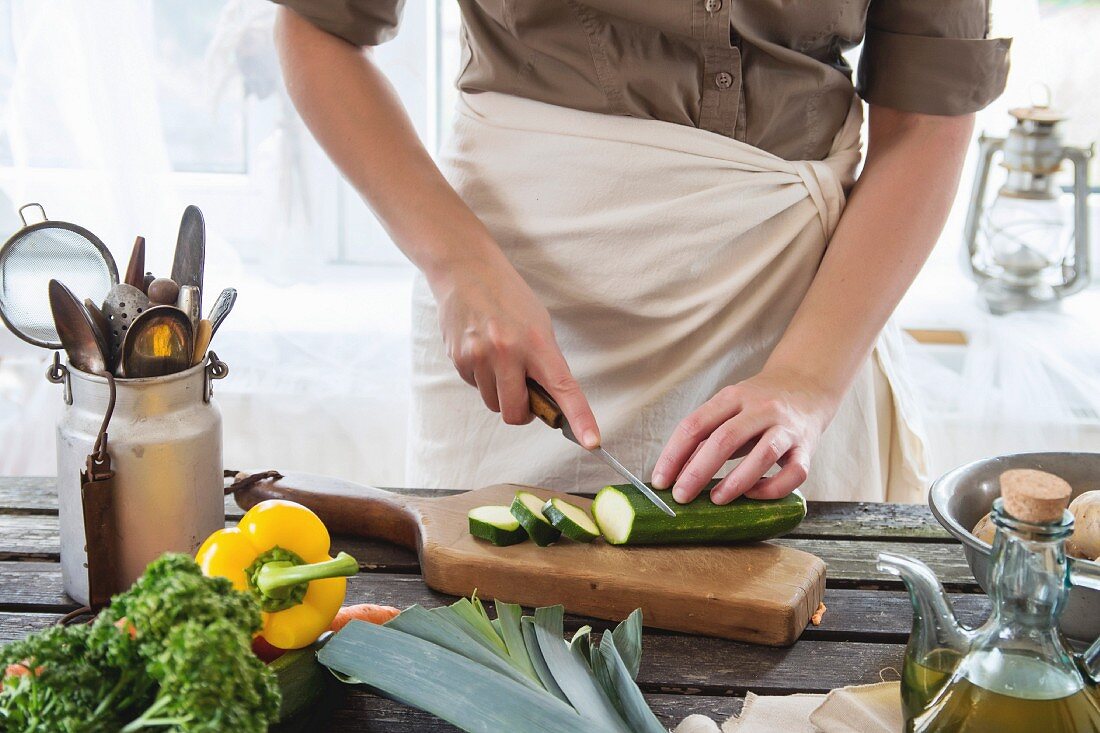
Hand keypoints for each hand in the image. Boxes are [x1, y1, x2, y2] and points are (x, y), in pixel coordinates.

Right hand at [431, 258, 600, 447]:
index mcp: (537, 342)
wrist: (465, 269)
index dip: (580, 418)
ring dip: (499, 392)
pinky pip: (475, 387)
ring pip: (493, 403)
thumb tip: (547, 402)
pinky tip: (481, 350)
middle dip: (522, 410)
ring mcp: (480, 357)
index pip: (564, 388)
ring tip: (498, 358)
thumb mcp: (538, 324)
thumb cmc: (508, 297)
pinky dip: (481, 377)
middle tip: (524, 389)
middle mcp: (507, 352)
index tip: (592, 441)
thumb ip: (544, 363)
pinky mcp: (458, 358)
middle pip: (516, 412)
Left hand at [650, 367, 841, 503]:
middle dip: (697, 472)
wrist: (807, 384)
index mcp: (732, 397)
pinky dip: (773, 488)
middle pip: (724, 439)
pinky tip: (754, 494)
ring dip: (735, 481)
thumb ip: (705, 437)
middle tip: (681, 497)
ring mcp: (786, 427)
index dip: (673, 455)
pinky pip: (795, 473)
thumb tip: (675, 474)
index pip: (695, 424)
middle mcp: (760, 408)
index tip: (659, 481)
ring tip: (716, 500)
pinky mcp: (807, 447)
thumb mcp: (728, 409)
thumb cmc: (758, 404)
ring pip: (763, 455)